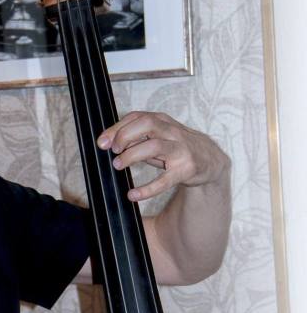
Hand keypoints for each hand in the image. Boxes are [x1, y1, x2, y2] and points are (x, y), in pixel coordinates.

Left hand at [97, 111, 229, 202]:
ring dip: (133, 155)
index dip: (117, 128)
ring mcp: (180, 150)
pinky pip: (165, 180)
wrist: (209, 160)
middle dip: (125, 135)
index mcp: (162, 121)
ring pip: (155, 146)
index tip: (102, 142)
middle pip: (147, 124)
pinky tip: (133, 195)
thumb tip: (110, 143)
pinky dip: (147, 188)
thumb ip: (136, 138)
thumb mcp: (157, 137)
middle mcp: (172, 132)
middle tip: (113, 150)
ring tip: (118, 165)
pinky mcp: (186, 169)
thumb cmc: (177, 147)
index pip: (136, 117)